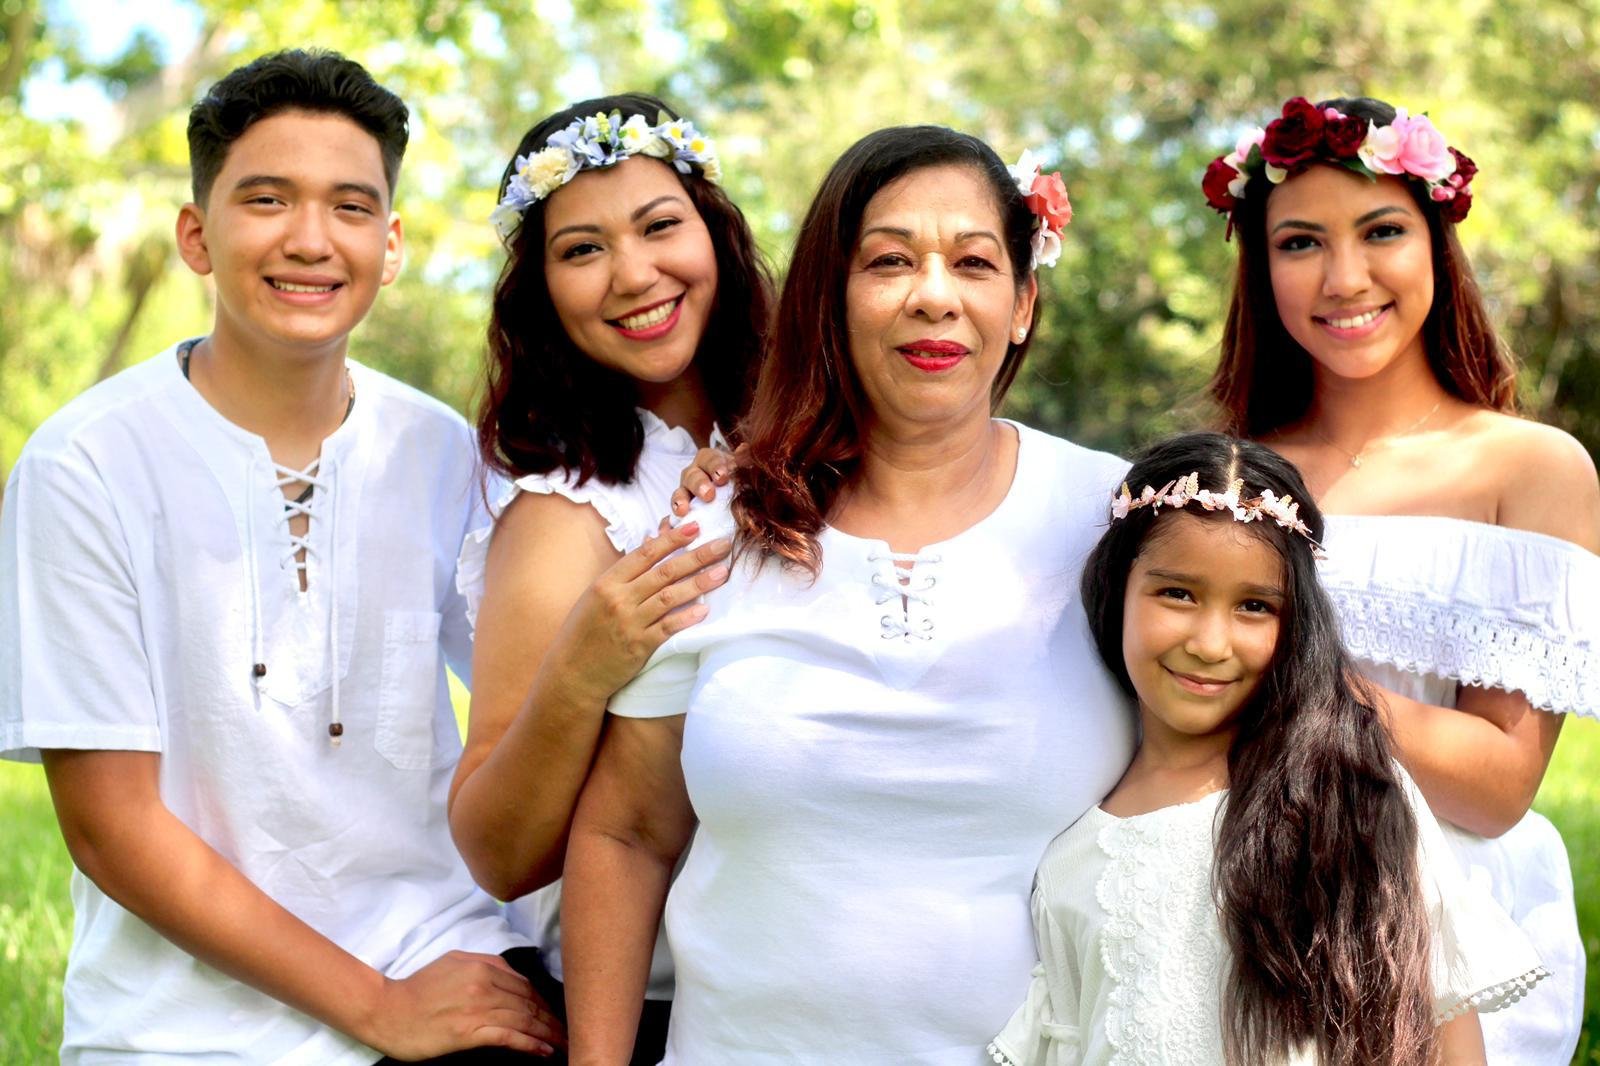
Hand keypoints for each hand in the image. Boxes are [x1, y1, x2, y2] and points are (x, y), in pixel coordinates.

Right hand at [363, 950, 564, 1059]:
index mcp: (482, 965)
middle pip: (529, 1002)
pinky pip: (509, 1036)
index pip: (524, 984)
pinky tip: (544, 1051)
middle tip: (569, 1030)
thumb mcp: (452, 962)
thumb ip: (483, 964)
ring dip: (548, 1032)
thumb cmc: (417, 989)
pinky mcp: (469, 1032)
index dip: (544, 1000)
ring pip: (524, 1019)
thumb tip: (510, 976)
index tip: (556, 1012)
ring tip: (564, 1043)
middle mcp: (484, 983)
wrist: (387, 1010)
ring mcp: (478, 1008)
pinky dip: (530, 1043)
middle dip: (552, 1017)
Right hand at [549, 521, 732, 704]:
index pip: (646, 554)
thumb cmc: (584, 631)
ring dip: (699, 583)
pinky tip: (705, 609)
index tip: (695, 527)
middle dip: (697, 556)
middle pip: (664, 572)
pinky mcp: (639, 647)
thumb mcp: (596, 596)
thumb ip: (624, 573)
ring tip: (722, 572)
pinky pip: (668, 628)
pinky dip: (687, 617)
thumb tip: (651, 542)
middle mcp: (619, 599)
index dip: (673, 539)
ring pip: (670, 597)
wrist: (572, 672)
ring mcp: (630, 623)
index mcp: (607, 582)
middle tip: (722, 545)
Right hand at [670, 444, 743, 516]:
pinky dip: (677, 509)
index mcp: (710, 459)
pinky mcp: (682, 503)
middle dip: (700, 485)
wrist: (731, 493)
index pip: (710, 459)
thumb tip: (745, 449)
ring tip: (684, 510)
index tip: (722, 477)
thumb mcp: (742, 467)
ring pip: (681, 490)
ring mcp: (686, 487)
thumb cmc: (737, 478)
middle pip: (693, 474)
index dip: (715, 467)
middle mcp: (695, 471)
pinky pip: (677, 505)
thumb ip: (743, 460)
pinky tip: (679, 515)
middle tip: (708, 495)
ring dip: (682, 499)